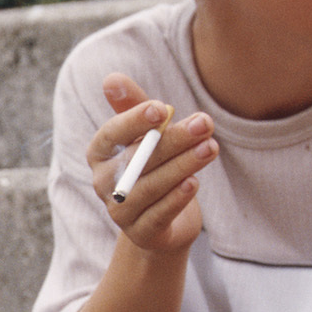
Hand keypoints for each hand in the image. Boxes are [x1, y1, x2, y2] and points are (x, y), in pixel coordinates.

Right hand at [88, 73, 217, 254]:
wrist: (163, 222)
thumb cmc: (153, 167)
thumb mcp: (146, 135)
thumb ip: (134, 107)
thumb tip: (111, 78)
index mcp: (100, 154)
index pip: (111, 135)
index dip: (133, 121)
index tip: (162, 108)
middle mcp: (103, 183)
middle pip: (137, 160)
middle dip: (173, 140)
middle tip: (204, 123)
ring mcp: (119, 211)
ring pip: (150, 187)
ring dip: (182, 166)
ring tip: (210, 148)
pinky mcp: (140, 234)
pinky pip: (158, 215)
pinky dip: (176, 198)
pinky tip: (194, 182)